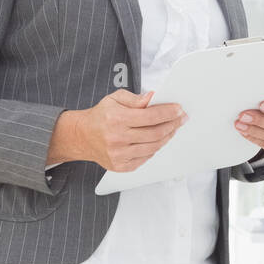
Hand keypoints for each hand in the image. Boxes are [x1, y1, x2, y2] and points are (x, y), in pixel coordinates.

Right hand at [62, 89, 185, 171]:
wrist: (82, 136)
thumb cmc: (100, 116)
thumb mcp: (114, 99)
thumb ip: (135, 99)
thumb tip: (153, 98)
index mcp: (116, 119)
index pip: (150, 116)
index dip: (168, 112)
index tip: (179, 109)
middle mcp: (117, 138)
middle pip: (155, 133)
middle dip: (173, 124)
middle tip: (181, 118)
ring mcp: (119, 155)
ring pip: (153, 147)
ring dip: (167, 137)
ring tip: (173, 128)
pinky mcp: (121, 166)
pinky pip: (146, 158)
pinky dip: (155, 148)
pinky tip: (158, 139)